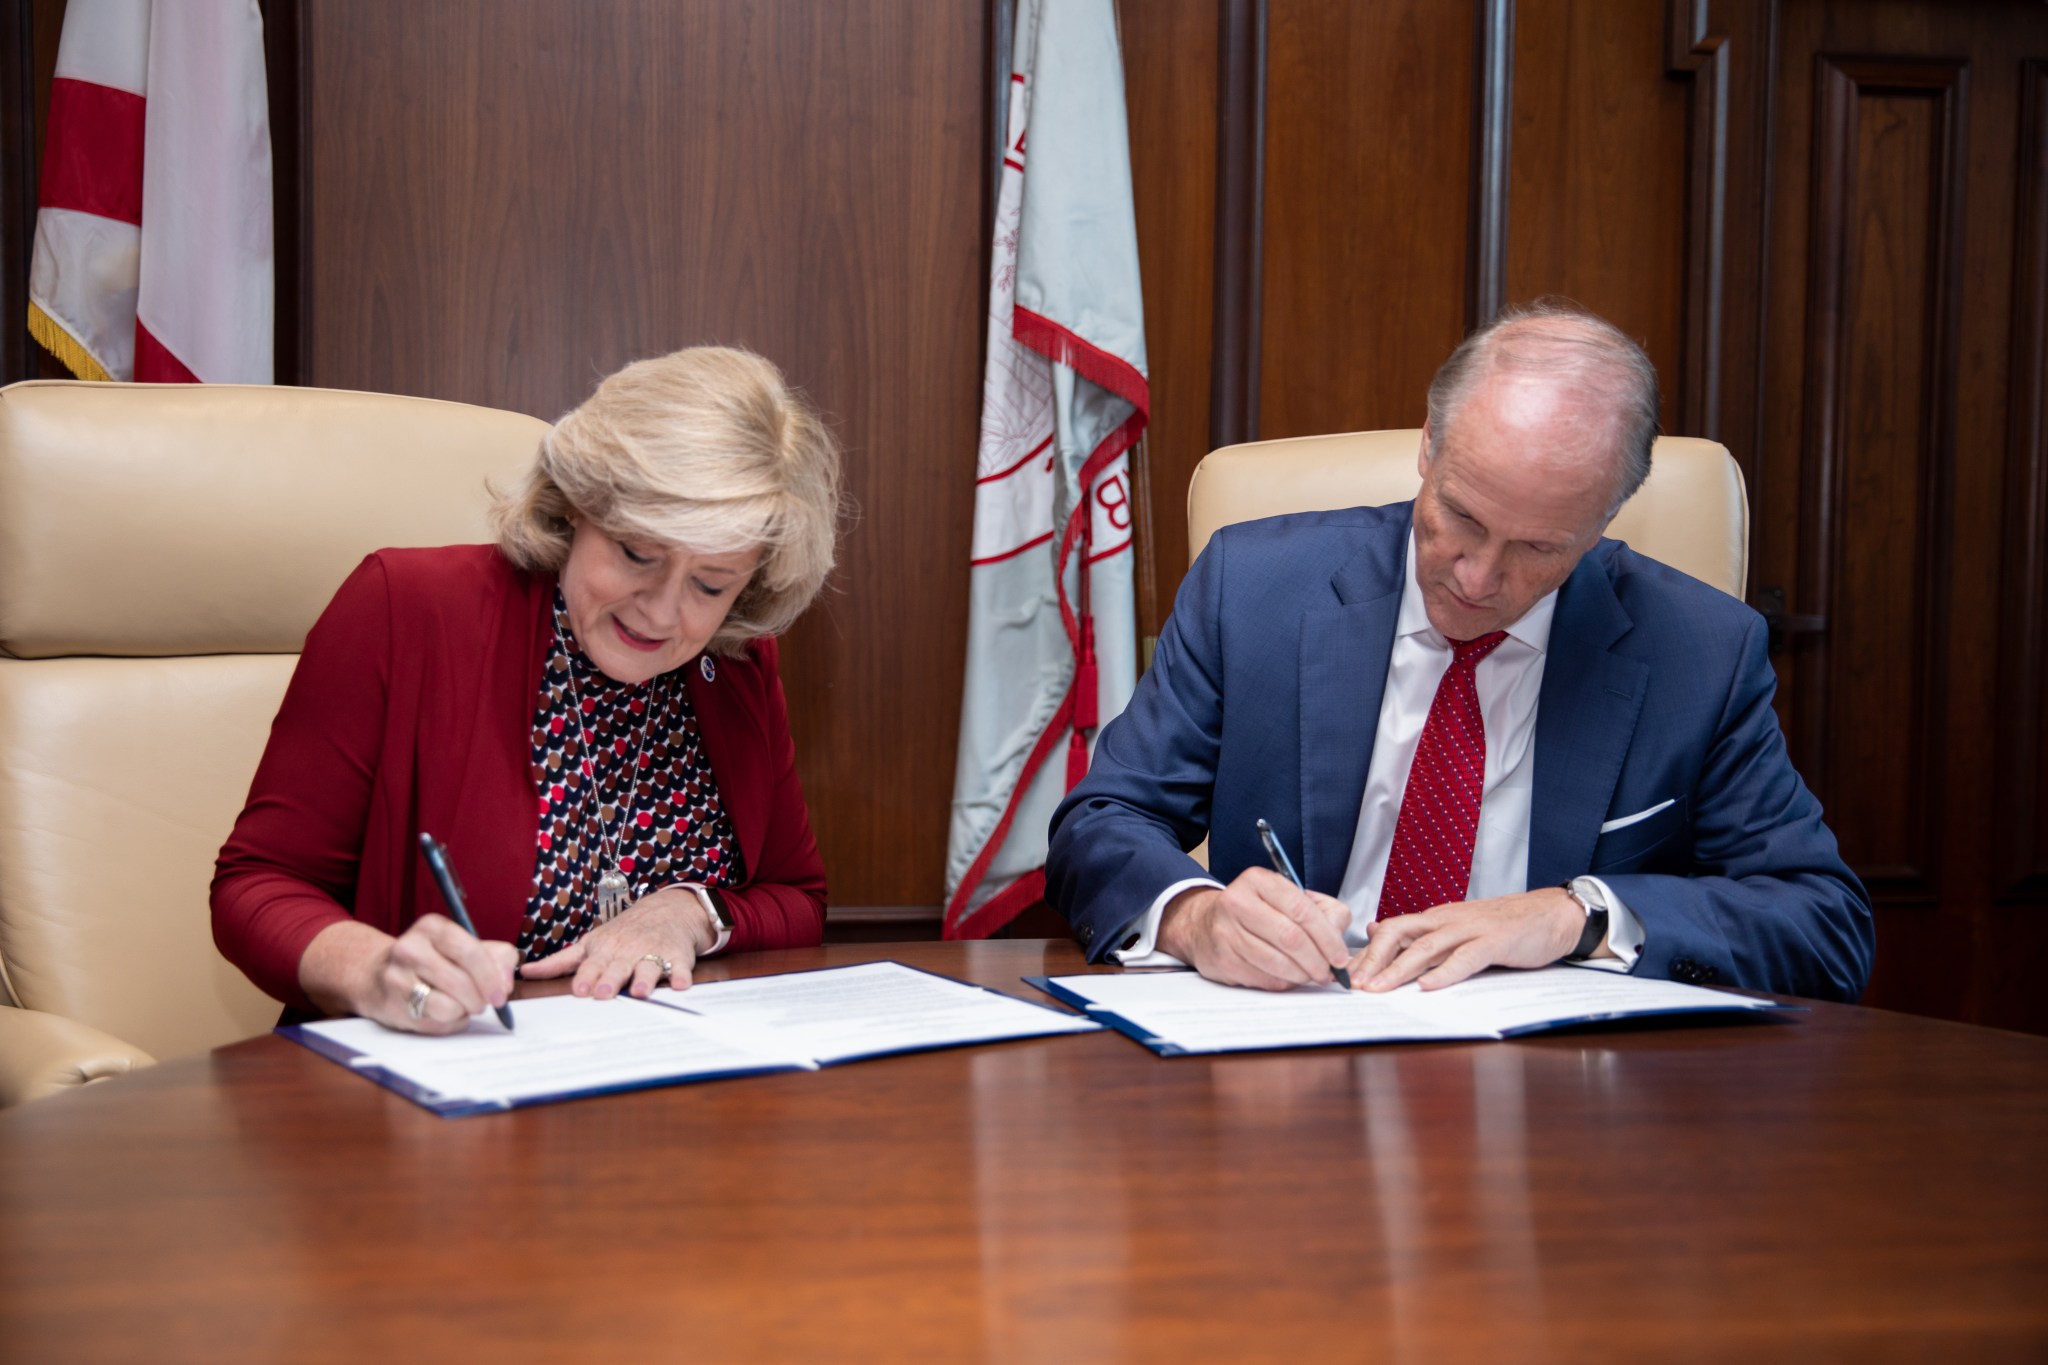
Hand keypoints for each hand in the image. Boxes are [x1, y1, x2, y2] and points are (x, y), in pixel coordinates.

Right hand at [301, 915, 518, 1034]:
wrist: (375, 975)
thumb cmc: (432, 961)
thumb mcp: (463, 947)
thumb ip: (496, 957)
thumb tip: (505, 983)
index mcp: (432, 928)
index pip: (470, 951)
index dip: (491, 977)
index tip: (501, 994)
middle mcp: (410, 948)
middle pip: (462, 983)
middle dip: (480, 999)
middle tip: (483, 1003)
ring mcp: (397, 977)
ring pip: (449, 1007)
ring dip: (464, 1012)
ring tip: (460, 1005)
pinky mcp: (392, 1005)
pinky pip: (435, 1023)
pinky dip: (449, 1023)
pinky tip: (442, 1013)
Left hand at [521, 887, 717, 998]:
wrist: (668, 910)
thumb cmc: (624, 933)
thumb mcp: (591, 944)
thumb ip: (560, 962)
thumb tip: (524, 971)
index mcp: (605, 950)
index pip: (592, 966)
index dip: (586, 977)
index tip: (580, 991)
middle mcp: (628, 951)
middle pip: (618, 967)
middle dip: (610, 979)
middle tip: (603, 993)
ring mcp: (654, 953)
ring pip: (649, 967)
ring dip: (645, 978)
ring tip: (640, 991)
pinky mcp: (678, 956)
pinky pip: (681, 967)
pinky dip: (682, 975)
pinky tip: (682, 984)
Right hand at [1157, 867, 1352, 990]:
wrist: (1203, 925)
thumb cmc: (1253, 911)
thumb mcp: (1286, 897)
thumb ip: (1321, 910)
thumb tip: (1338, 935)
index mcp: (1258, 881)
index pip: (1301, 909)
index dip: (1327, 937)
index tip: (1340, 955)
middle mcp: (1237, 902)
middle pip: (1290, 938)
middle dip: (1317, 960)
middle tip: (1329, 971)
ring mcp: (1226, 932)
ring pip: (1277, 962)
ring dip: (1302, 975)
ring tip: (1312, 976)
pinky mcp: (1222, 959)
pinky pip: (1263, 978)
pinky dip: (1283, 982)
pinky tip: (1289, 977)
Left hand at [1347, 887, 1588, 991]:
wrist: (1552, 914)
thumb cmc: (1505, 926)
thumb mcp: (1457, 927)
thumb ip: (1421, 933)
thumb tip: (1376, 930)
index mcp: (1437, 918)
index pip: (1392, 931)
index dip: (1368, 953)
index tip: (1347, 976)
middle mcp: (1448, 919)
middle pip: (1400, 934)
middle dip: (1374, 959)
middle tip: (1355, 985)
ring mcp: (1471, 929)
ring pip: (1427, 946)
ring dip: (1400, 969)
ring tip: (1380, 988)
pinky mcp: (1496, 941)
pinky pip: (1466, 957)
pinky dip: (1445, 972)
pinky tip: (1429, 987)